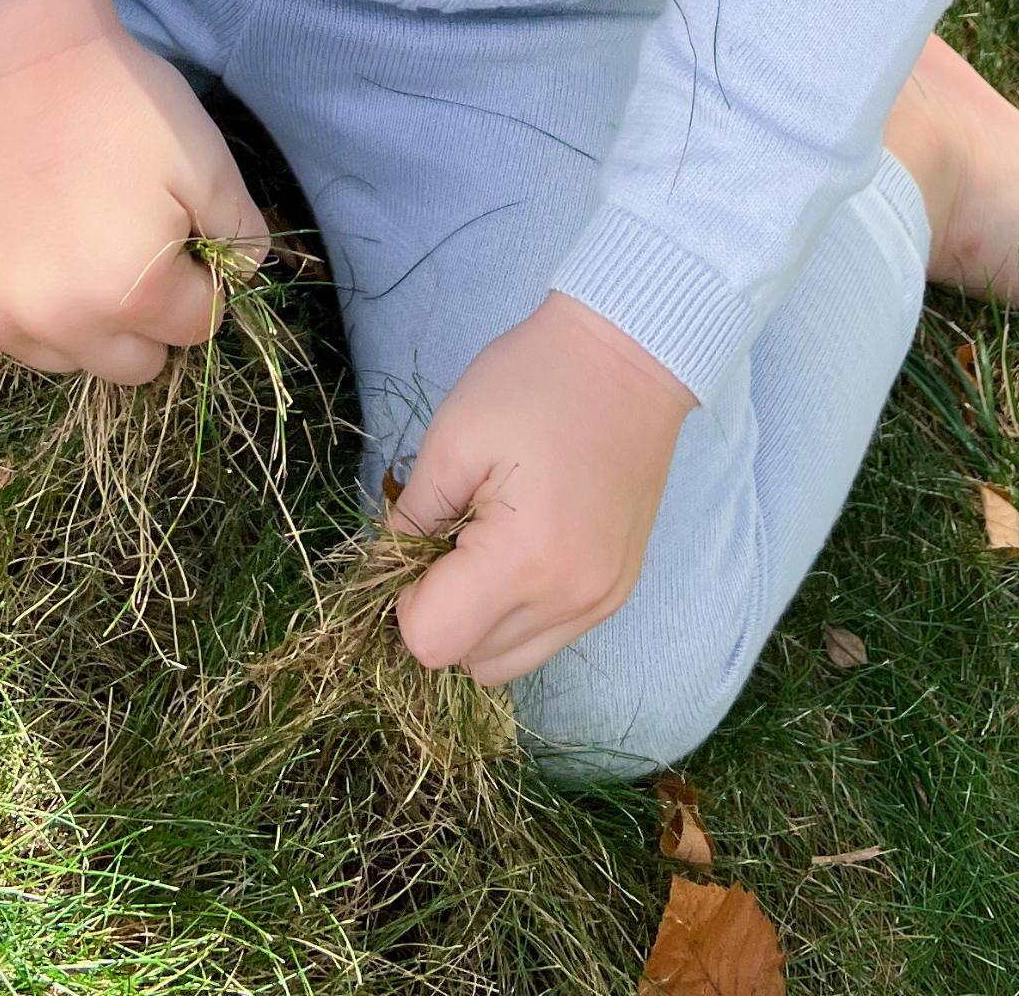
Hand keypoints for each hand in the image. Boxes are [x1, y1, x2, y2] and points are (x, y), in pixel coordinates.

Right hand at [0, 0, 263, 383]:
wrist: (10, 58)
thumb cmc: (119, 105)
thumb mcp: (207, 159)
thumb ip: (240, 234)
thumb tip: (238, 278)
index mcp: (133, 294)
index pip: (196, 328)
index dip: (200, 280)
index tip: (180, 233)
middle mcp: (59, 324)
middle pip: (131, 365)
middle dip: (145, 318)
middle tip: (129, 245)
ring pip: (62, 356)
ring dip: (78, 319)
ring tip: (71, 239)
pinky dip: (15, 297)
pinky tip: (19, 233)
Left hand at [392, 293, 693, 687]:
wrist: (629, 357)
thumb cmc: (534, 383)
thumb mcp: (452, 439)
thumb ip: (410, 518)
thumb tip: (390, 571)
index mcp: (522, 561)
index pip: (432, 641)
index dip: (406, 600)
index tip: (419, 542)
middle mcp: (569, 600)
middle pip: (469, 660)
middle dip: (444, 609)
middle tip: (451, 536)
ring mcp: (600, 602)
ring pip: (508, 661)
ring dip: (482, 620)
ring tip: (487, 545)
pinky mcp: (617, 592)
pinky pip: (548, 637)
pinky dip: (520, 611)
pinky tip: (524, 548)